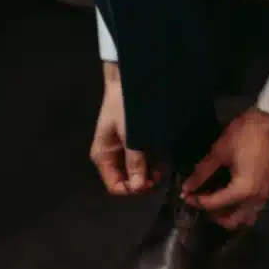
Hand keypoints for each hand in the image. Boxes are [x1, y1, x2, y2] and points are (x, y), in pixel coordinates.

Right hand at [90, 64, 161, 195]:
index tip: (150, 183)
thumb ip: (134, 160)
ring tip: (165, 162)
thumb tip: (136, 187)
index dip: (132, 189)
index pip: (115, 186)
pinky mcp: (134, 141)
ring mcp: (123, 149)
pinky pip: (143, 157)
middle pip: (127, 179)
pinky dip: (153, 159)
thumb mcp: (131, 134)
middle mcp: (112, 156)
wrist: (127, 80)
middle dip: (144, 179)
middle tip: (162, 172)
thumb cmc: (125, 106)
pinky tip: (163, 153)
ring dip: (151, 169)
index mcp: (103, 156)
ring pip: (137, 169)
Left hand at [181, 107, 268, 228]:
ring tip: (217, 201)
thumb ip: (202, 172)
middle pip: (234, 221)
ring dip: (231, 215)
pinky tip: (231, 194)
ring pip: (247, 217)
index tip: (186, 195)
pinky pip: (254, 208)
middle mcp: (257, 198)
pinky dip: (241, 208)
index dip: (197, 201)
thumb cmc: (245, 134)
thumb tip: (186, 187)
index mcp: (243, 190)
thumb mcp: (220, 151)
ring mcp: (266, 194)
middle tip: (202, 201)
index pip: (215, 204)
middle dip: (215, 216)